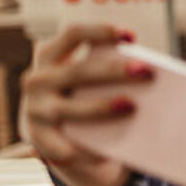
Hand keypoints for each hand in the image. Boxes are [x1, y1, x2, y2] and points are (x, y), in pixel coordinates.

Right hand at [19, 24, 147, 185]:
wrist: (53, 134)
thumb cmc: (82, 97)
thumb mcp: (88, 81)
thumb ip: (107, 73)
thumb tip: (150, 77)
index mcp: (50, 57)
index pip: (73, 35)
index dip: (101, 32)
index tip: (131, 36)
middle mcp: (38, 81)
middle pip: (78, 72)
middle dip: (114, 71)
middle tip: (146, 72)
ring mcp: (35, 110)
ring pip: (70, 108)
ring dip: (101, 107)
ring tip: (131, 106)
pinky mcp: (39, 140)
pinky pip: (65, 147)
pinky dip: (88, 151)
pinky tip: (109, 154)